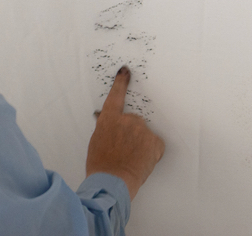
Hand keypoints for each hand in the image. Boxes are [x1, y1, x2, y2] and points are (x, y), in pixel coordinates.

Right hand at [85, 66, 164, 199]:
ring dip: (140, 143)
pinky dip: (151, 152)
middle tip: (123, 150)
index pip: (116, 95)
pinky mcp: (154, 141)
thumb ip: (106, 128)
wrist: (112, 182)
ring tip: (131, 158)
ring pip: (144, 133)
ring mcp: (142, 130)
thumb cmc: (100, 165)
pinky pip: (155, 144)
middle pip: (133, 121)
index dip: (121, 82)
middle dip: (131, 133)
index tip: (125, 71)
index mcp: (109, 118)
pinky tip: (141, 161)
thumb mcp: (97, 141)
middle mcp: (127, 120)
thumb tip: (108, 121)